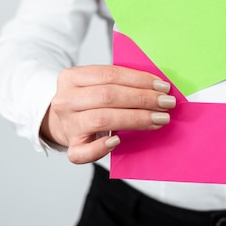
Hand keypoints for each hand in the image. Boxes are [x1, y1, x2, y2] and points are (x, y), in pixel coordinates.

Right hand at [40, 64, 175, 163]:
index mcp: (72, 77)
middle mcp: (66, 100)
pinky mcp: (71, 146)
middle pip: (108, 96)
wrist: (58, 121)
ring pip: (102, 120)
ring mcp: (67, 124)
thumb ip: (119, 82)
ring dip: (136, 119)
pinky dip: (102, 148)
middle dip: (142, 99)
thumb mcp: (95, 84)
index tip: (163, 87)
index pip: (109, 74)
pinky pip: (84, 152)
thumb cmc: (87, 100)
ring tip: (159, 119)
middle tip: (166, 103)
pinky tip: (118, 142)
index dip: (139, 80)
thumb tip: (157, 87)